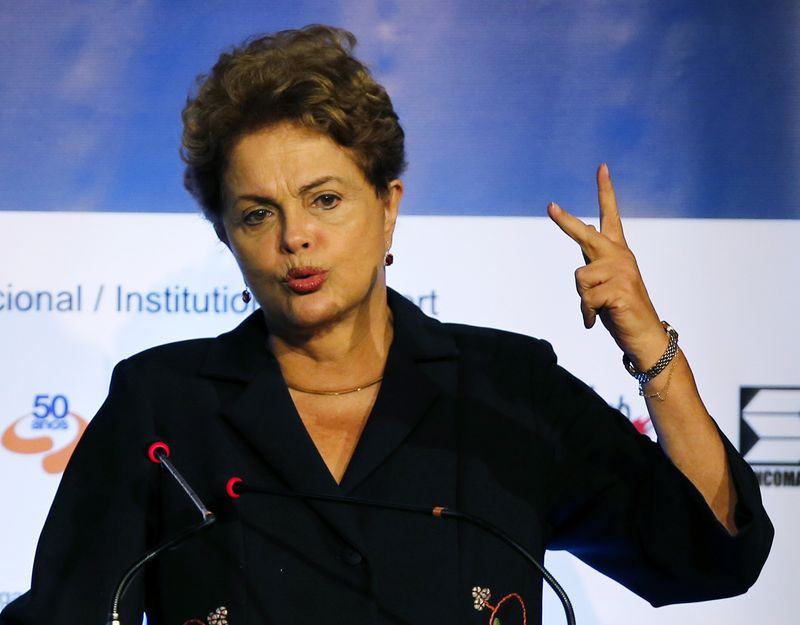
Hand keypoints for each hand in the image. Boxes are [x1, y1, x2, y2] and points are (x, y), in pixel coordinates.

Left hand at [548, 164, 665, 369]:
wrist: (644, 336)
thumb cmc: (620, 309)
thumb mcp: (603, 282)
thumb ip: (594, 261)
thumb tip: (589, 236)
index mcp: (617, 252)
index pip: (611, 215)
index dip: (606, 191)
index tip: (602, 168)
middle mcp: (620, 256)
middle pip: (586, 235)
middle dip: (566, 222)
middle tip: (550, 206)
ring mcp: (622, 271)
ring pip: (580, 278)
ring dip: (583, 299)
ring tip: (599, 308)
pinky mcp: (620, 289)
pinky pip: (586, 299)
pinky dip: (587, 313)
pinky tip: (597, 320)